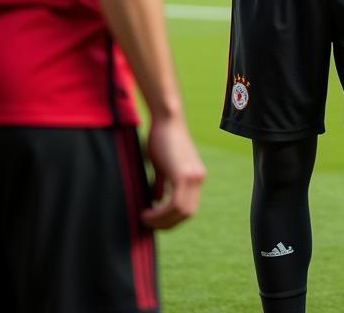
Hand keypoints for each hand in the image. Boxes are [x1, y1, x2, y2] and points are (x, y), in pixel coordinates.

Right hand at [142, 115, 205, 229]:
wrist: (166, 119)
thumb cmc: (161, 138)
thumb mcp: (163, 165)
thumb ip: (162, 183)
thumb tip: (156, 200)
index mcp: (196, 176)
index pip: (189, 207)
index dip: (172, 218)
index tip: (155, 220)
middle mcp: (198, 178)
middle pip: (187, 214)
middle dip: (167, 224)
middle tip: (148, 224)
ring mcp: (193, 177)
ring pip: (181, 212)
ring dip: (162, 221)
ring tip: (145, 219)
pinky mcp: (183, 175)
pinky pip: (174, 204)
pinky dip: (160, 213)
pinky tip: (147, 212)